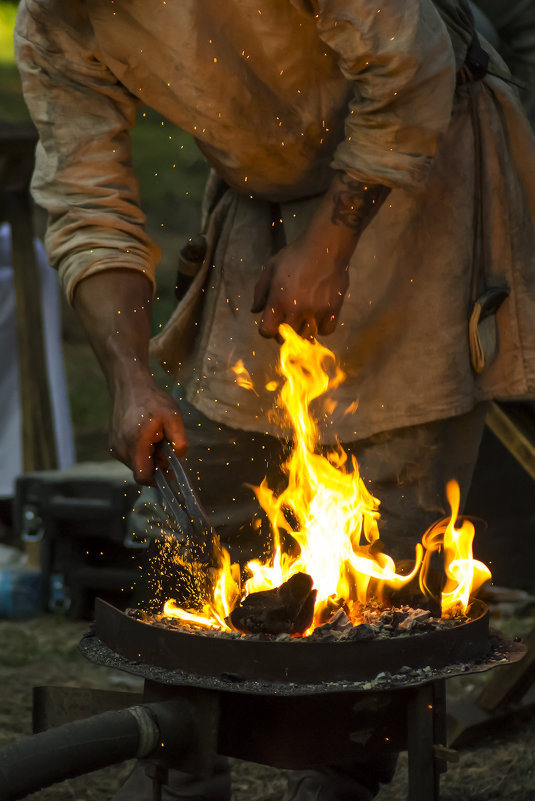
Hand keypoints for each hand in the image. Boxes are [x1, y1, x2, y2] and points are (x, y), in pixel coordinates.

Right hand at [110, 374, 187, 483]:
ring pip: (135, 464)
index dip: (158, 478)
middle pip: (141, 470)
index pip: (143, 477)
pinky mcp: (112, 444)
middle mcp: (121, 448)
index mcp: (135, 443)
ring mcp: (114, 446)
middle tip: (162, 443)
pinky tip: (144, 434)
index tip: (168, 468)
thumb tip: (179, 460)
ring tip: (153, 435)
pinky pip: (129, 456)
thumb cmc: (153, 401)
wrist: (129, 386)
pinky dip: (139, 451)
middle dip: (155, 463)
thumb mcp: (174, 417)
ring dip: (147, 456)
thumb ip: (179, 441)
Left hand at [251, 172, 389, 339]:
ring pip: (307, 336)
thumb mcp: (271, 268)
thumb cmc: (295, 255)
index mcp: (278, 301)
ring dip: (303, 330)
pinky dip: (322, 327)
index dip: (267, 330)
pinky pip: (326, 330)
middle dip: (284, 331)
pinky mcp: (333, 309)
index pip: (266, 332)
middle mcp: (296, 310)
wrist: (326, 246)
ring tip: (303, 319)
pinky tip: (319, 317)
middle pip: (286, 337)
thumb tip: (255, 310)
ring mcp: (316, 311)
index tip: (272, 322)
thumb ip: (260, 291)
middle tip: (287, 320)